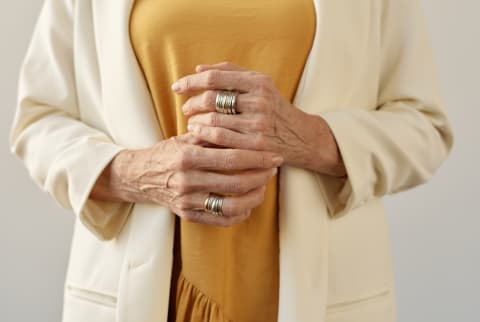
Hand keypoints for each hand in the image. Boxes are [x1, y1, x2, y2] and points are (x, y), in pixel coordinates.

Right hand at [91, 133, 282, 226]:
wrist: (139, 176)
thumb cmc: (167, 153)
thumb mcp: (184, 137)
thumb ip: (211, 134)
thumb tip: (243, 128)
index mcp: (187, 156)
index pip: (231, 158)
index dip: (258, 157)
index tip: (274, 154)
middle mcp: (187, 181)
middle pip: (235, 182)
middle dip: (261, 175)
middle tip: (273, 168)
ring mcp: (187, 201)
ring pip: (231, 205)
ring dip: (254, 196)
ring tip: (264, 185)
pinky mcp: (188, 215)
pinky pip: (220, 219)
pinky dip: (240, 213)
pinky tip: (249, 202)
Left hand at [172, 62, 345, 176]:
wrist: (301, 136)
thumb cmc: (273, 107)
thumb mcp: (260, 84)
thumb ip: (231, 72)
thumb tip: (199, 68)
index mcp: (258, 82)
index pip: (215, 78)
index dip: (191, 81)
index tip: (177, 86)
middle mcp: (259, 101)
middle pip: (211, 99)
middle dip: (192, 104)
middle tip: (186, 109)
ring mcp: (258, 125)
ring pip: (213, 120)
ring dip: (196, 121)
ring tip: (191, 122)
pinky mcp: (256, 146)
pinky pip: (221, 139)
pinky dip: (204, 135)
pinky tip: (199, 133)